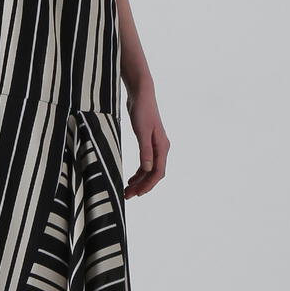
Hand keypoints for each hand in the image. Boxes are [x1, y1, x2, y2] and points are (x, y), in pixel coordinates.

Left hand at [123, 78, 167, 198]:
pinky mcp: (148, 142)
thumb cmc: (142, 110)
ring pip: (149, 169)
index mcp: (162, 147)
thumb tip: (147, 170)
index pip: (158, 172)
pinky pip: (146, 162)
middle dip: (142, 186)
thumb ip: (145, 151)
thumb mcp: (142, 131)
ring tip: (127, 190)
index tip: (137, 194)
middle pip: (154, 173)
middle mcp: (161, 148)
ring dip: (139, 180)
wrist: (142, 94)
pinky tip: (131, 178)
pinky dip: (139, 172)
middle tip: (127, 196)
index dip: (148, 185)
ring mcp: (155, 146)